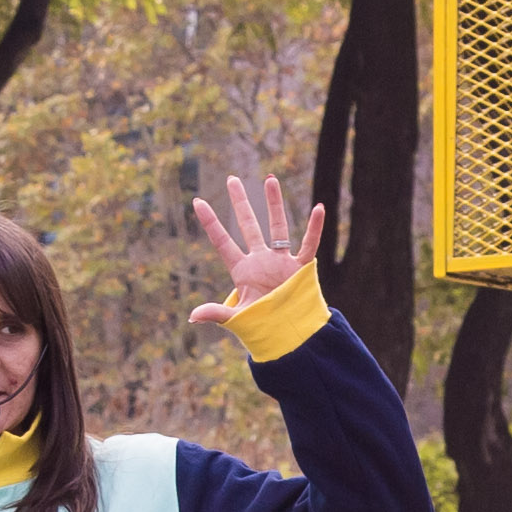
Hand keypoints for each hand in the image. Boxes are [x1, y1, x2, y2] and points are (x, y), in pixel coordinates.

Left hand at [186, 173, 324, 323]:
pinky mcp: (299, 268)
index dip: (211, 223)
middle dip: (240, 203)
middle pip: (248, 225)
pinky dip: (315, 228)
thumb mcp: (237, 318)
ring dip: (274, 204)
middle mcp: (260, 260)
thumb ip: (217, 313)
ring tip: (270, 179)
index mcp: (242, 271)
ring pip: (278, 227)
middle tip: (232, 180)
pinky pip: (309, 244)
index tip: (197, 202)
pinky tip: (318, 208)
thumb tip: (193, 315)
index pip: (222, 242)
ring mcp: (280, 261)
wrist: (288, 333)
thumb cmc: (261, 326)